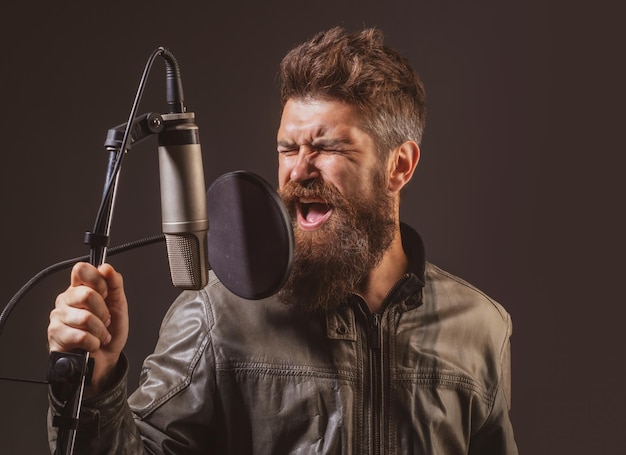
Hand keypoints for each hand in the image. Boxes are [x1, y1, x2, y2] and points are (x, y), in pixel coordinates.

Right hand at [48, 262, 128, 393]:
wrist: (105, 360)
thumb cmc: (110, 332)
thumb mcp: (119, 306)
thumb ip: (115, 284)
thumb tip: (107, 267)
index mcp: (80, 288)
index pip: (81, 270)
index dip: (98, 280)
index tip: (106, 293)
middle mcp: (66, 300)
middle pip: (86, 294)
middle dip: (103, 311)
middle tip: (105, 320)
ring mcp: (58, 317)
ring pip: (85, 317)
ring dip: (100, 330)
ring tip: (100, 334)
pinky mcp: (56, 336)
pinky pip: (82, 336)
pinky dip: (94, 343)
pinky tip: (92, 344)